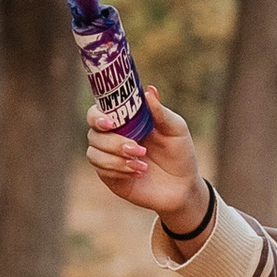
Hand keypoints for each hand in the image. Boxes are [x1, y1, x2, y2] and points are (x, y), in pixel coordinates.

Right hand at [85, 85, 205, 226]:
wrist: (183, 186)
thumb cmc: (180, 153)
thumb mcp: (175, 129)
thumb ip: (160, 112)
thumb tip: (149, 90)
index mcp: (124, 121)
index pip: (98, 112)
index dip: (97, 116)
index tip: (110, 123)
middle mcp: (113, 137)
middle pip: (93, 134)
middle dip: (113, 142)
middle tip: (137, 149)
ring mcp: (110, 157)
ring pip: (94, 153)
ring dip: (116, 158)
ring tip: (142, 165)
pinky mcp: (111, 177)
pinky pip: (102, 170)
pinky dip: (118, 170)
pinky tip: (137, 173)